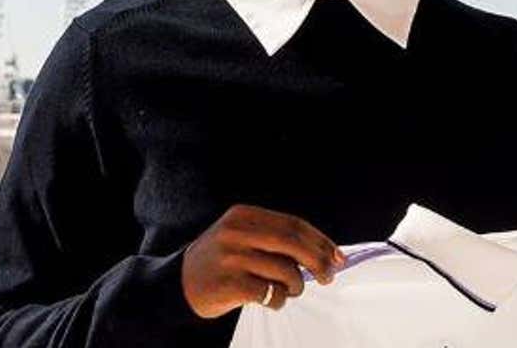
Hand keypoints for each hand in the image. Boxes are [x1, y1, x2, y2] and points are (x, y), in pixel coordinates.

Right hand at [181, 204, 345, 317]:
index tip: (337, 256)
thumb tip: (325, 254)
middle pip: (292, 242)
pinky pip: (270, 293)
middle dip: (318, 260)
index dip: (320, 240)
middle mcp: (236, 232)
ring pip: (285, 271)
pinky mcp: (229, 284)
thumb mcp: (241, 236)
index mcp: (243, 215)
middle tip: (328, 276)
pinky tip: (273, 300)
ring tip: (289, 290)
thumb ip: (276, 239)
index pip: (293, 224)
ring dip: (296, 285)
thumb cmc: (222, 261)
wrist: (179, 284)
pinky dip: (280, 299)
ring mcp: (231, 258)